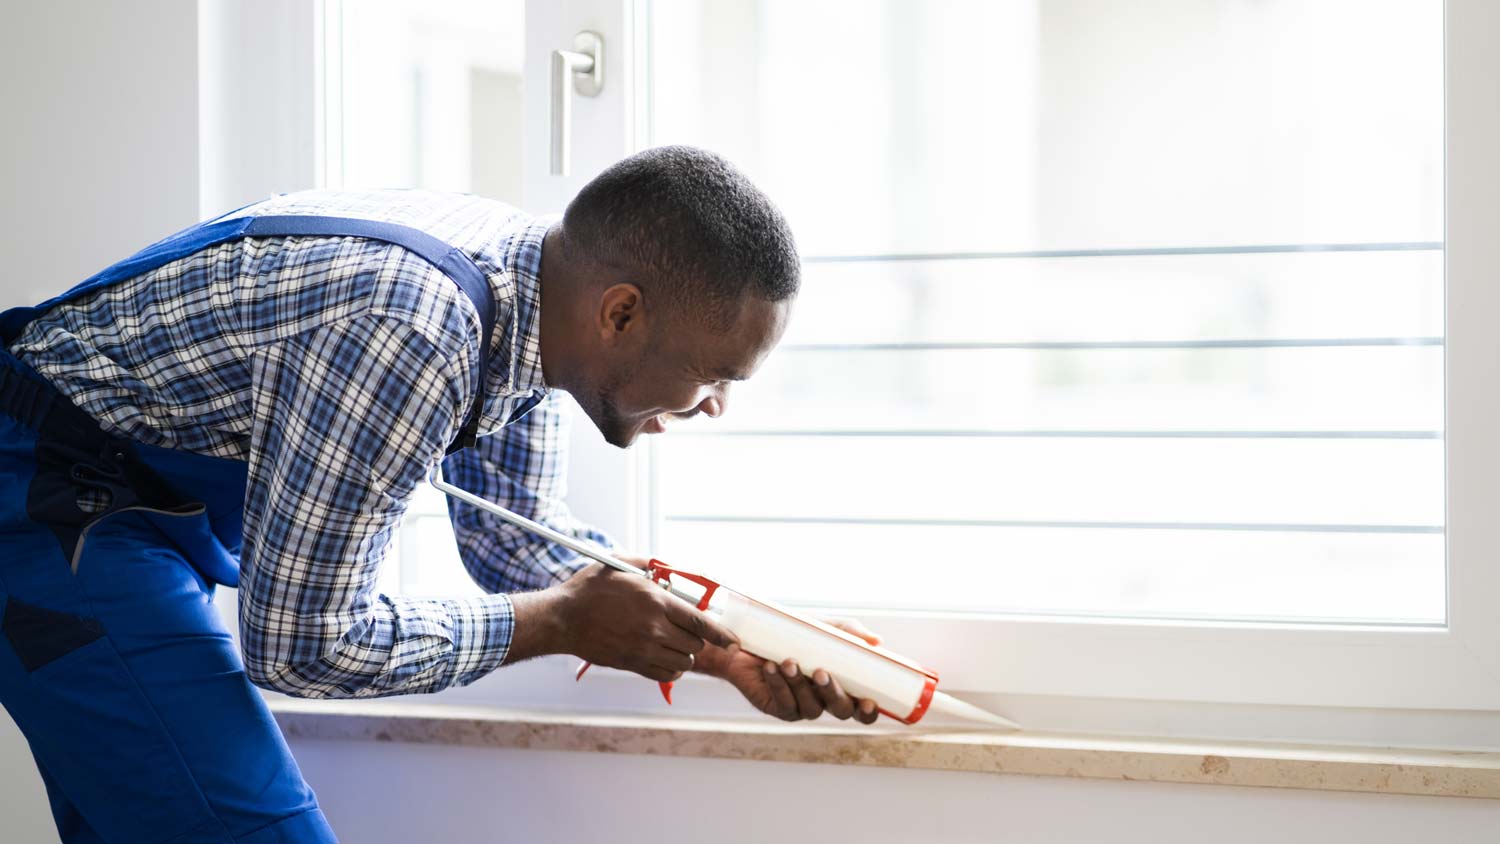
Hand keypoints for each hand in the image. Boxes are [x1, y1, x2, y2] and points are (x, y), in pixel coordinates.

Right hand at [532, 562, 739, 682]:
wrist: (562, 619)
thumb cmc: (589, 590)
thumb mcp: (619, 565)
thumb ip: (647, 565)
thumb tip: (665, 568)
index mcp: (656, 601)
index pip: (702, 623)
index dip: (723, 634)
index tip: (734, 641)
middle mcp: (654, 627)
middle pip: (696, 644)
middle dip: (696, 638)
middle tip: (685, 630)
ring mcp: (644, 649)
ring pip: (684, 662)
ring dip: (684, 654)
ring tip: (674, 644)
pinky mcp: (632, 665)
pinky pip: (666, 675)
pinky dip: (672, 669)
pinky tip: (665, 659)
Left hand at [696, 617, 883, 724]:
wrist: (751, 635)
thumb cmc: (794, 633)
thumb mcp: (824, 627)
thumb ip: (850, 632)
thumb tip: (877, 641)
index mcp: (841, 685)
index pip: (861, 708)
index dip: (868, 712)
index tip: (869, 701)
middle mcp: (823, 700)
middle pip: (840, 711)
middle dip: (832, 693)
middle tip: (821, 672)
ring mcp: (800, 707)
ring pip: (810, 708)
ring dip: (800, 685)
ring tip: (789, 662)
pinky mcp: (776, 707)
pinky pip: (782, 703)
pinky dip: (778, 684)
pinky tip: (770, 667)